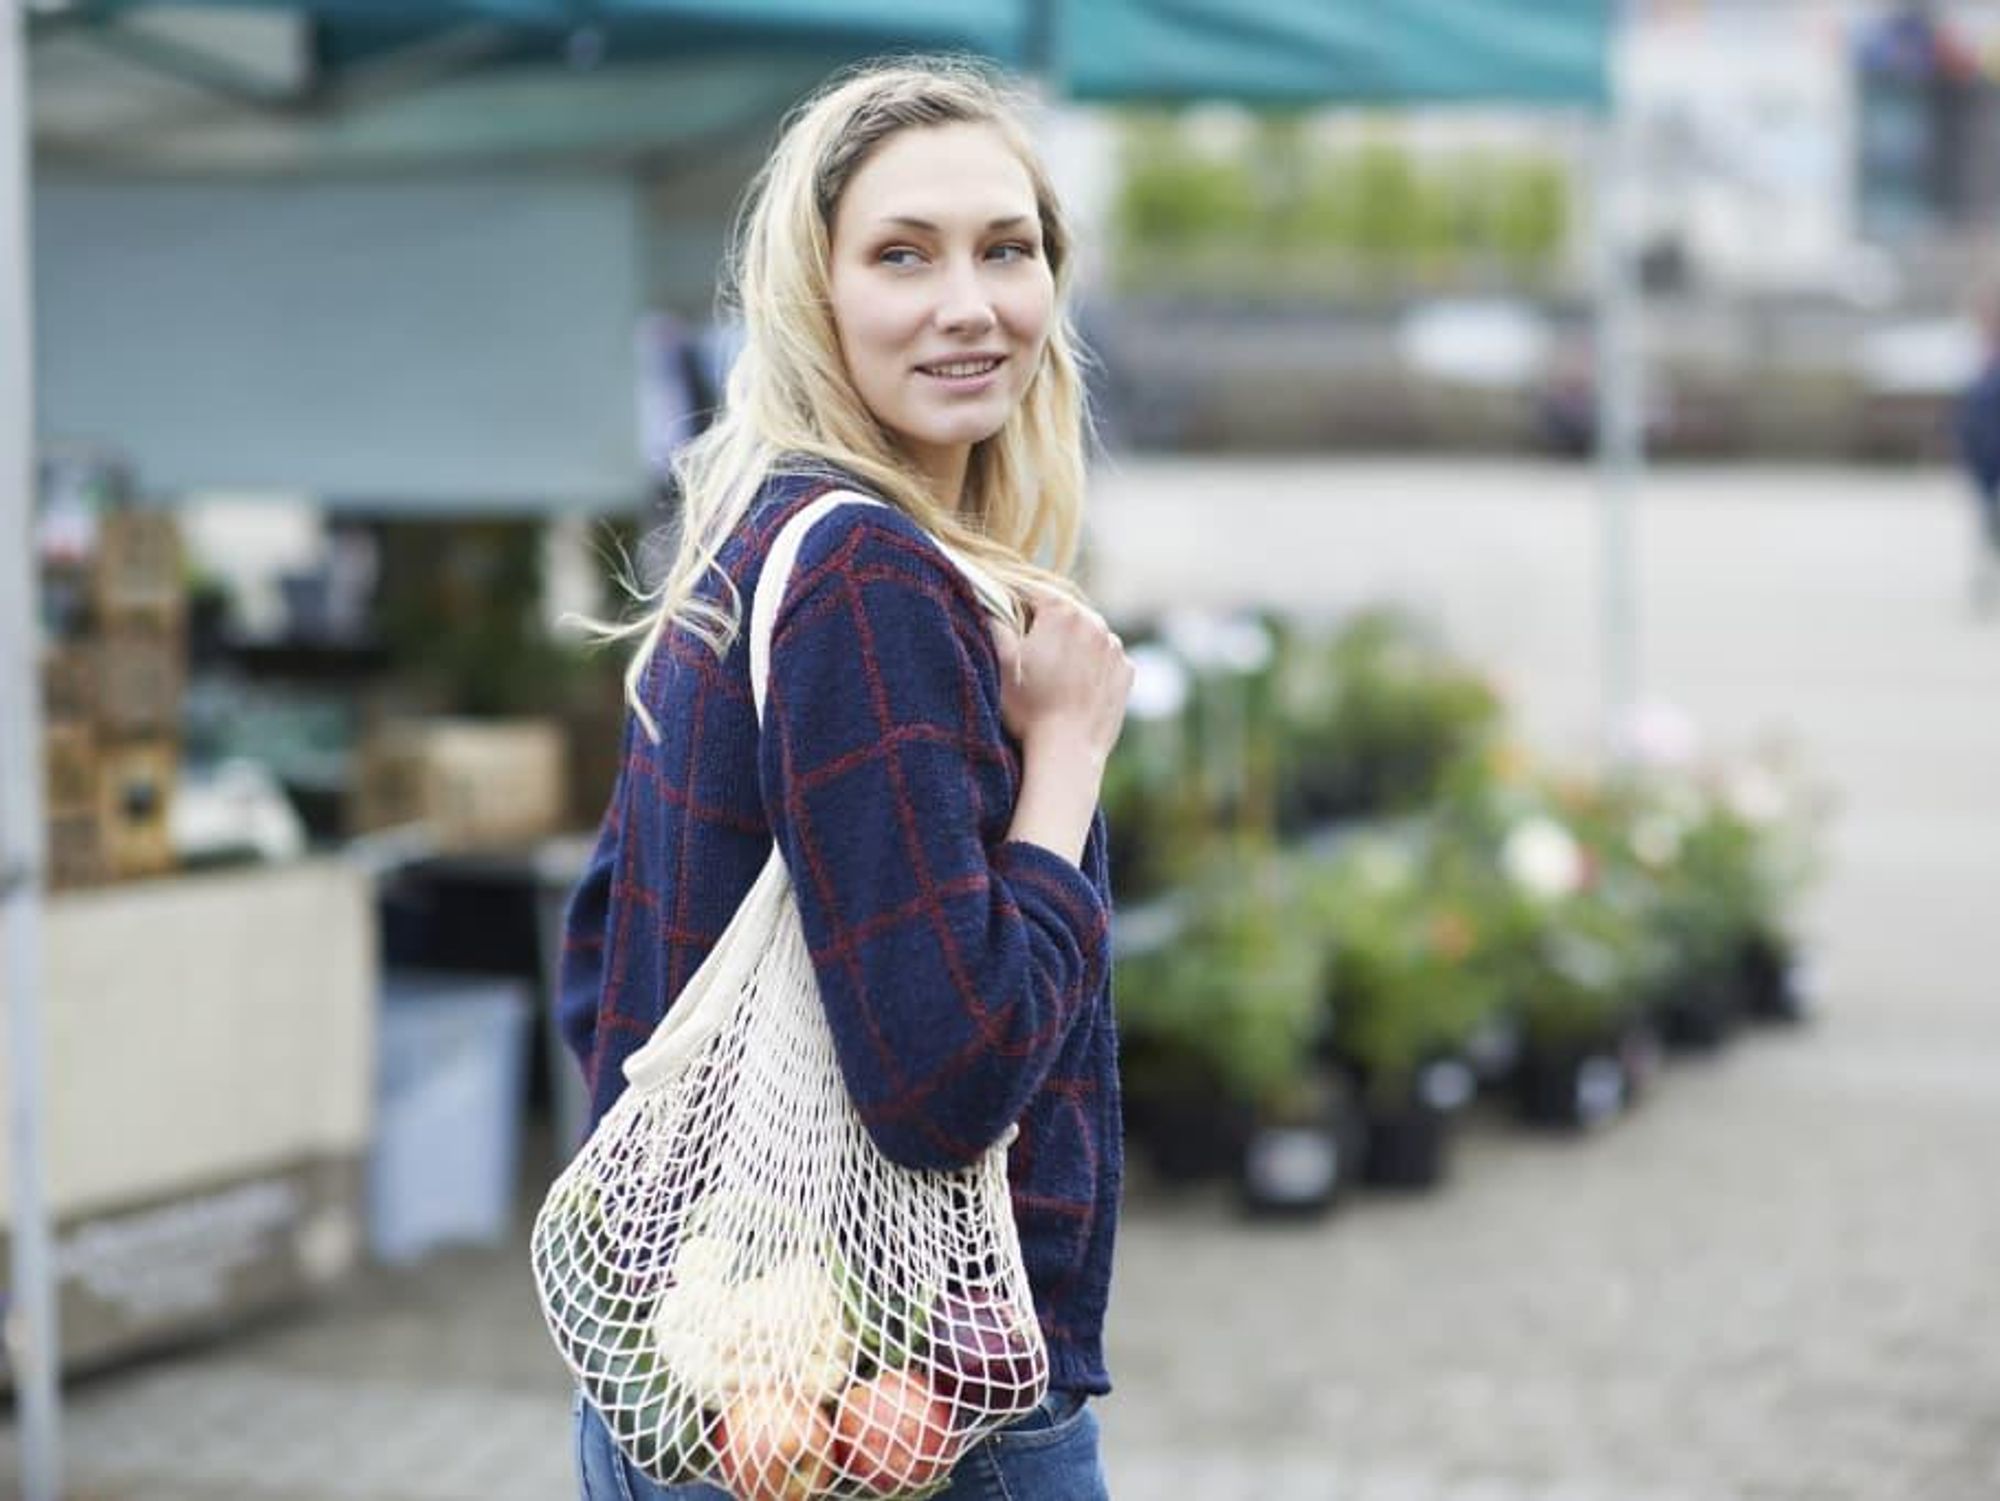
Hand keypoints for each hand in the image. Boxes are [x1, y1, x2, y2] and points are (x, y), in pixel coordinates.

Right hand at [990, 585, 1132, 765]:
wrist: (1068, 751)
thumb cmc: (1029, 708)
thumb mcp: (1001, 664)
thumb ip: (996, 625)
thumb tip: (990, 605)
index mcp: (1063, 611)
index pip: (1033, 591)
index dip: (1014, 602)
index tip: (1004, 616)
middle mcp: (1096, 621)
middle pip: (1064, 611)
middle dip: (1046, 623)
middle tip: (1028, 647)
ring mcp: (1115, 647)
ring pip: (1087, 633)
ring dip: (1071, 643)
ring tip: (1053, 671)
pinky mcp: (1127, 671)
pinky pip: (1106, 657)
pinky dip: (1092, 664)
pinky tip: (1075, 685)